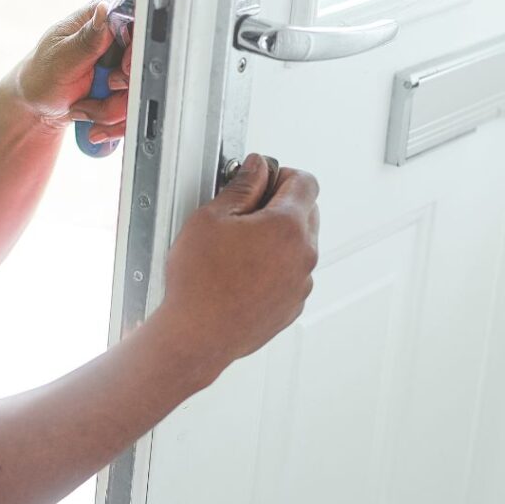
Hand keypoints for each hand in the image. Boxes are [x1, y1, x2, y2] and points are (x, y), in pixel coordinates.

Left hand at [13, 0, 131, 141]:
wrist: (37, 107)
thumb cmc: (40, 78)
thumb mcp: (61, 59)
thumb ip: (87, 38)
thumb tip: (105, 10)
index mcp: (100, 18)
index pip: (138, 23)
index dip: (138, 49)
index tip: (123, 70)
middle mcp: (115, 39)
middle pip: (144, 63)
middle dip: (121, 91)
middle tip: (99, 93)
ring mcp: (121, 65)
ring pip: (140, 91)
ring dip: (112, 111)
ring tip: (84, 110)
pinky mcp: (124, 88)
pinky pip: (133, 108)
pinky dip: (114, 122)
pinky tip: (92, 121)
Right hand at [155, 153, 319, 380]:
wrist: (198, 335)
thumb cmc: (200, 282)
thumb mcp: (210, 218)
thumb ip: (242, 186)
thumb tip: (257, 168)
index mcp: (288, 227)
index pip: (305, 182)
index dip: (281, 174)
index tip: (261, 180)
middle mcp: (304, 254)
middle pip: (307, 212)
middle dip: (279, 205)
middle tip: (243, 214)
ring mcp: (301, 283)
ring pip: (299, 244)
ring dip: (277, 238)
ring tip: (237, 249)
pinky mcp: (292, 305)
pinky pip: (291, 273)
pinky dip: (274, 267)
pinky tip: (241, 273)